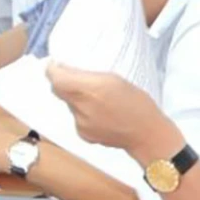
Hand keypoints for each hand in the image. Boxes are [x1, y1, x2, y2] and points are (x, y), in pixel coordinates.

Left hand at [46, 62, 182, 158]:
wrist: (147, 134)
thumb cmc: (137, 103)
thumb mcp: (115, 79)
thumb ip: (88, 75)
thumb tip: (66, 70)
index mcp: (89, 89)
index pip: (55, 78)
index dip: (53, 69)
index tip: (56, 64)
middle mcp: (81, 107)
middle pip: (59, 91)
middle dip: (65, 83)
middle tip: (77, 77)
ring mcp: (80, 123)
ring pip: (69, 104)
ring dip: (76, 99)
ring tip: (97, 98)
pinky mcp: (83, 134)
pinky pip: (76, 118)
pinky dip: (83, 113)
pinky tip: (99, 113)